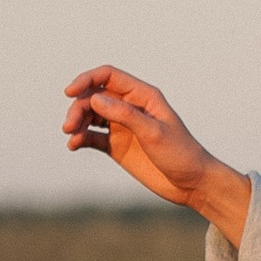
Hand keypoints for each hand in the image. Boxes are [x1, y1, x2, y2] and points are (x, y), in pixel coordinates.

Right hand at [62, 67, 250, 238]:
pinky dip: (80, 138)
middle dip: (78, 108)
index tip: (69, 92)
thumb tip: (95, 98)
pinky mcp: (116, 146)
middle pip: (94, 97)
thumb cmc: (180, 154)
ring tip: (71, 137)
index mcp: (143, 96)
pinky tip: (74, 146)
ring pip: (90, 116)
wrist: (192, 184)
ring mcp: (122, 126)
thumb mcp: (154, 133)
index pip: (109, 77)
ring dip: (76, 123)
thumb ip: (125, 115)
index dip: (87, 79)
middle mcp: (130, 108)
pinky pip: (92, 137)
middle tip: (69, 127)